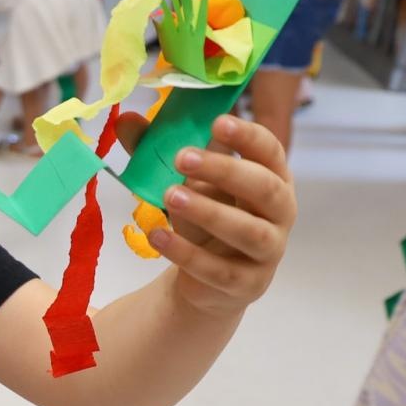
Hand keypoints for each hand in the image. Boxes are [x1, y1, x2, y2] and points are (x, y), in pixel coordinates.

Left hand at [114, 113, 295, 316]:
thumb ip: (158, 151)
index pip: (271, 151)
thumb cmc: (204, 217)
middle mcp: (280, 213)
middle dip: (225, 170)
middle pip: (265, 188)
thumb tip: (126, 121)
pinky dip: (185, 253)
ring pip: (248, 231)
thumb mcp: (185, 182)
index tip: (217, 122)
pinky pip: (219, 270)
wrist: (206, 280)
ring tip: (169, 196)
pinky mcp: (247, 284)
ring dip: (208, 212)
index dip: (248, 136)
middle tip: (182, 157)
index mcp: (272, 177)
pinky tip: (157, 235)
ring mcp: (268, 251)